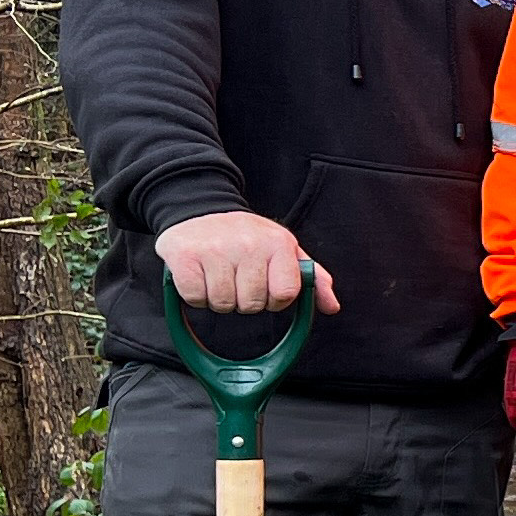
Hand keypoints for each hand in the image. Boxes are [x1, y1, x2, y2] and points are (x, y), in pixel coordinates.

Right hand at [153, 211, 340, 315]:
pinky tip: (200, 275)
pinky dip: (196, 295)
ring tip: (218, 274)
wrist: (200, 208)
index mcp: (279, 243)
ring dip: (219, 299)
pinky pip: (195, 298)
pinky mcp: (184, 256)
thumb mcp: (285, 249)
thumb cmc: (248, 236)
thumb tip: (332, 307)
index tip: (265, 287)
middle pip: (252, 304)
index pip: (285, 295)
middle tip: (237, 277)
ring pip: (223, 304)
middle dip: (244, 299)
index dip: (274, 299)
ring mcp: (215, 249)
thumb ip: (311, 278)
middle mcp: (249, 244)